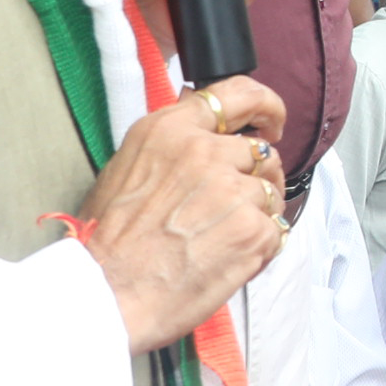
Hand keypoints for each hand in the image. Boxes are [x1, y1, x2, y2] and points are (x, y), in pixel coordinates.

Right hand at [78, 80, 290, 350]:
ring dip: (257, 214)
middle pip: (261, 152)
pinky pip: (277, 230)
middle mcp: (205, 152)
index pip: (237, 94)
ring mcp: (232, 190)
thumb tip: (202, 133)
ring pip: (271, 192)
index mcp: (170, 130)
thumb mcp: (127, 168)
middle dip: (257, 176)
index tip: (270, 122)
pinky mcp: (252, 229)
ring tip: (222, 238)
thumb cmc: (109, 241)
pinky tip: (229, 258)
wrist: (108, 292)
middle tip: (236, 204)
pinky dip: (261, 246)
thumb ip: (171, 145)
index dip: (265, 107)